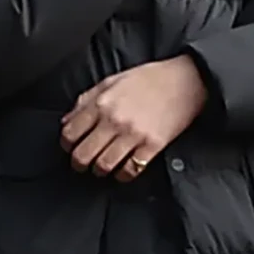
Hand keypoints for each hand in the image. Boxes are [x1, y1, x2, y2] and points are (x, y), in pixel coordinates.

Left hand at [60, 57, 206, 181]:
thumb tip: (67, 120)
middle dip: (79, 163)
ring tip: (102, 167)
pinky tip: (123, 169)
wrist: (186, 80)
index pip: (70, 133)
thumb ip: (87, 99)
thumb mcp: (113, 80)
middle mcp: (115, 120)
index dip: (66, 144)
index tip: (71, 146)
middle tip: (82, 163)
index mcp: (102, 102)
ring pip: (104, 166)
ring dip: (99, 170)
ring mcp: (134, 134)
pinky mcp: (152, 146)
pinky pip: (130, 170)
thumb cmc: (151, 79)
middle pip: (83, 154)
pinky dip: (123, 174)